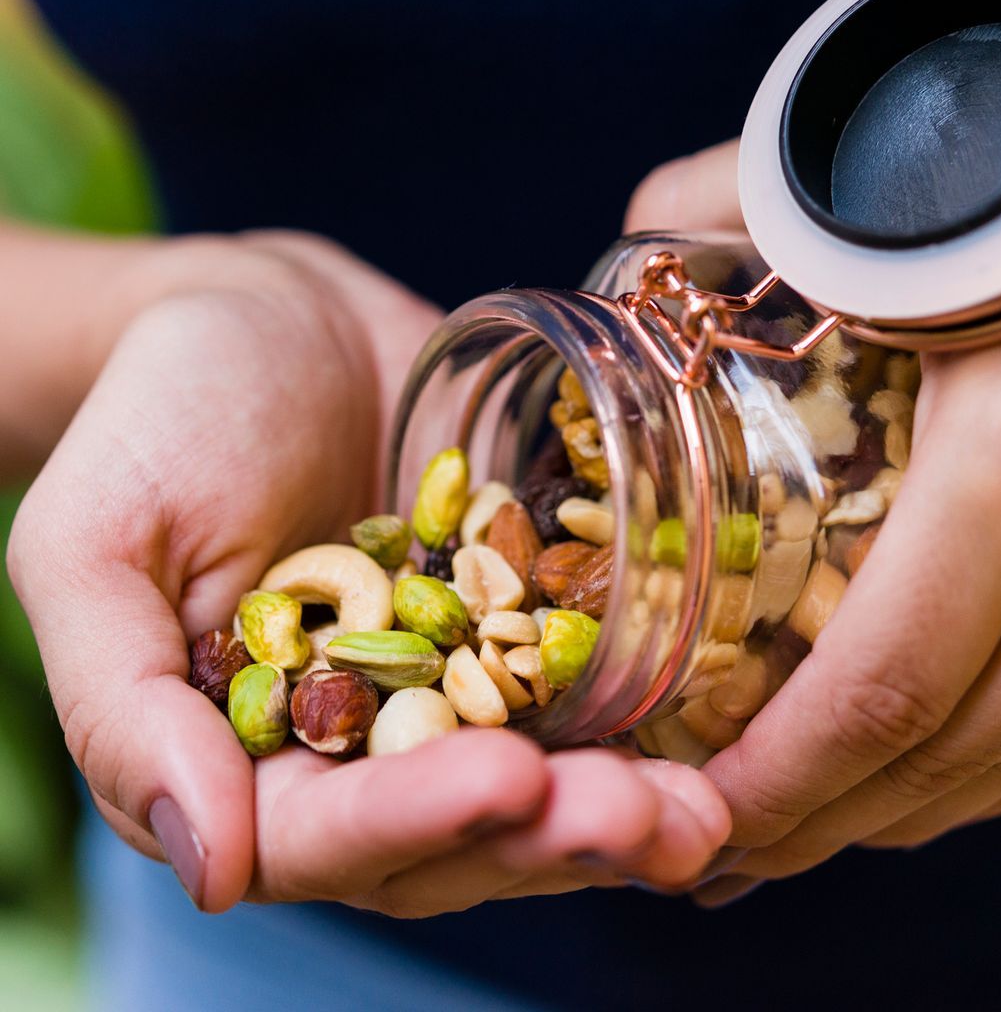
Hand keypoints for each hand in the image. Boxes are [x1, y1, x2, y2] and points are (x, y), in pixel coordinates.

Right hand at [7, 231, 729, 915]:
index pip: (330, 835)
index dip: (416, 823)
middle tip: (660, 822)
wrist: (264, 321)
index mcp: (251, 757)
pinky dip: (647, 709)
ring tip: (706, 804)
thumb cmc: (158, 419)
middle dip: (557, 834)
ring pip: (539, 776)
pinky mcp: (517, 618)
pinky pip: (583, 680)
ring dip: (622, 799)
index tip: (507, 784)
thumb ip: (123, 709)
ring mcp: (451, 684)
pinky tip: (719, 721)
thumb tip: (208, 865)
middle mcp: (362, 744)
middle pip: (459, 831)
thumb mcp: (95, 547)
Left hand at [628, 140, 1000, 904]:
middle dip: (830, 820)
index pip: (887, 680)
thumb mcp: (873, 187)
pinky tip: (925, 768)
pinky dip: (999, 759)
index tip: (694, 818)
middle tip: (722, 848)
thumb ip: (724, 209)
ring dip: (911, 806)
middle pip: (961, 743)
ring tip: (806, 826)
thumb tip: (633, 245)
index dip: (786, 782)